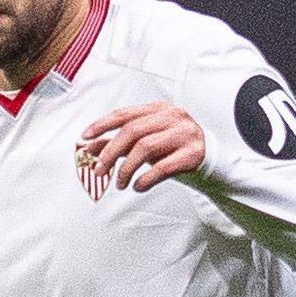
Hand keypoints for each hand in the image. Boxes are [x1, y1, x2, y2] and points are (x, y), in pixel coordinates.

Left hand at [75, 101, 205, 194]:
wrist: (211, 161)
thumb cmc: (174, 150)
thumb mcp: (145, 143)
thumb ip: (119, 143)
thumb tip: (89, 149)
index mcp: (159, 109)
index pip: (124, 114)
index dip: (101, 125)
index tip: (84, 138)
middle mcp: (173, 117)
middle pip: (132, 132)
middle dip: (110, 153)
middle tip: (99, 171)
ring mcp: (185, 134)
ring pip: (145, 148)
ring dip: (126, 169)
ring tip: (120, 183)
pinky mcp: (193, 154)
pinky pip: (162, 167)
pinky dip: (145, 179)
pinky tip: (137, 187)